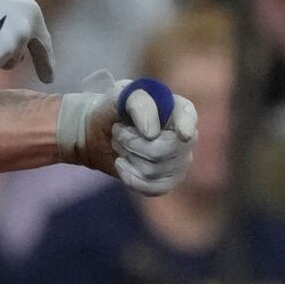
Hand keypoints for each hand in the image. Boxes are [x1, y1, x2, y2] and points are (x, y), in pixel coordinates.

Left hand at [57, 74, 197, 193]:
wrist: (96, 131)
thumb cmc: (112, 108)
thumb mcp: (119, 95)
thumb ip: (139, 104)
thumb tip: (152, 133)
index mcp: (177, 109)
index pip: (188, 116)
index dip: (186, 126)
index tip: (182, 134)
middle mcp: (184, 137)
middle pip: (165, 150)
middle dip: (132, 142)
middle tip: (118, 131)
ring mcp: (178, 161)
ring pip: (154, 170)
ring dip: (127, 156)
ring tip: (119, 143)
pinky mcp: (167, 181)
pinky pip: (153, 188)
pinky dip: (130, 177)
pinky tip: (121, 163)